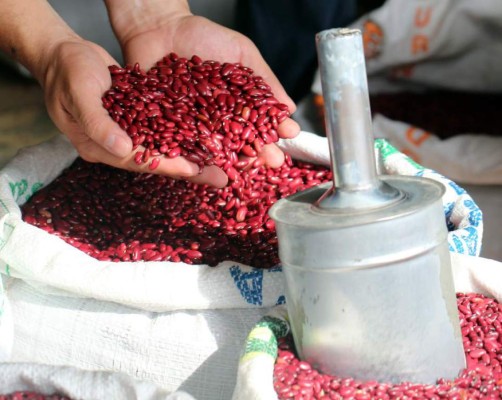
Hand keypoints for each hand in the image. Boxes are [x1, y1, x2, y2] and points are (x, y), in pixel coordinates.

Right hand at [41, 39, 226, 186]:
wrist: (63, 55)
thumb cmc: (67, 71)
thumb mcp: (78, 93)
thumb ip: (97, 122)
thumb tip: (122, 147)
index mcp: (98, 146)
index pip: (139, 160)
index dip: (169, 165)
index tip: (196, 171)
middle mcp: (115, 146)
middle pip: (157, 161)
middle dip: (190, 169)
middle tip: (221, 178)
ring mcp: (125, 135)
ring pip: (164, 150)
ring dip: (191, 156)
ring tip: (220, 163)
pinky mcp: (135, 122)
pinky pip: (162, 134)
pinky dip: (183, 139)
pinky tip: (204, 141)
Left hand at [107, 1, 299, 171]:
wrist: (160, 28)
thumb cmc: (203, 36)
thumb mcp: (241, 52)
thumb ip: (264, 78)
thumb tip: (290, 107)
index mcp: (239, 103)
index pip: (260, 121)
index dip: (274, 129)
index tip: (289, 136)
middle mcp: (220, 119)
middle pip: (242, 140)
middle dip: (259, 151)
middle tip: (273, 161)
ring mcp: (196, 126)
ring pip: (217, 148)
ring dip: (232, 160)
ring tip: (247, 168)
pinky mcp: (172, 129)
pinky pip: (185, 145)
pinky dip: (197, 156)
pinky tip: (210, 164)